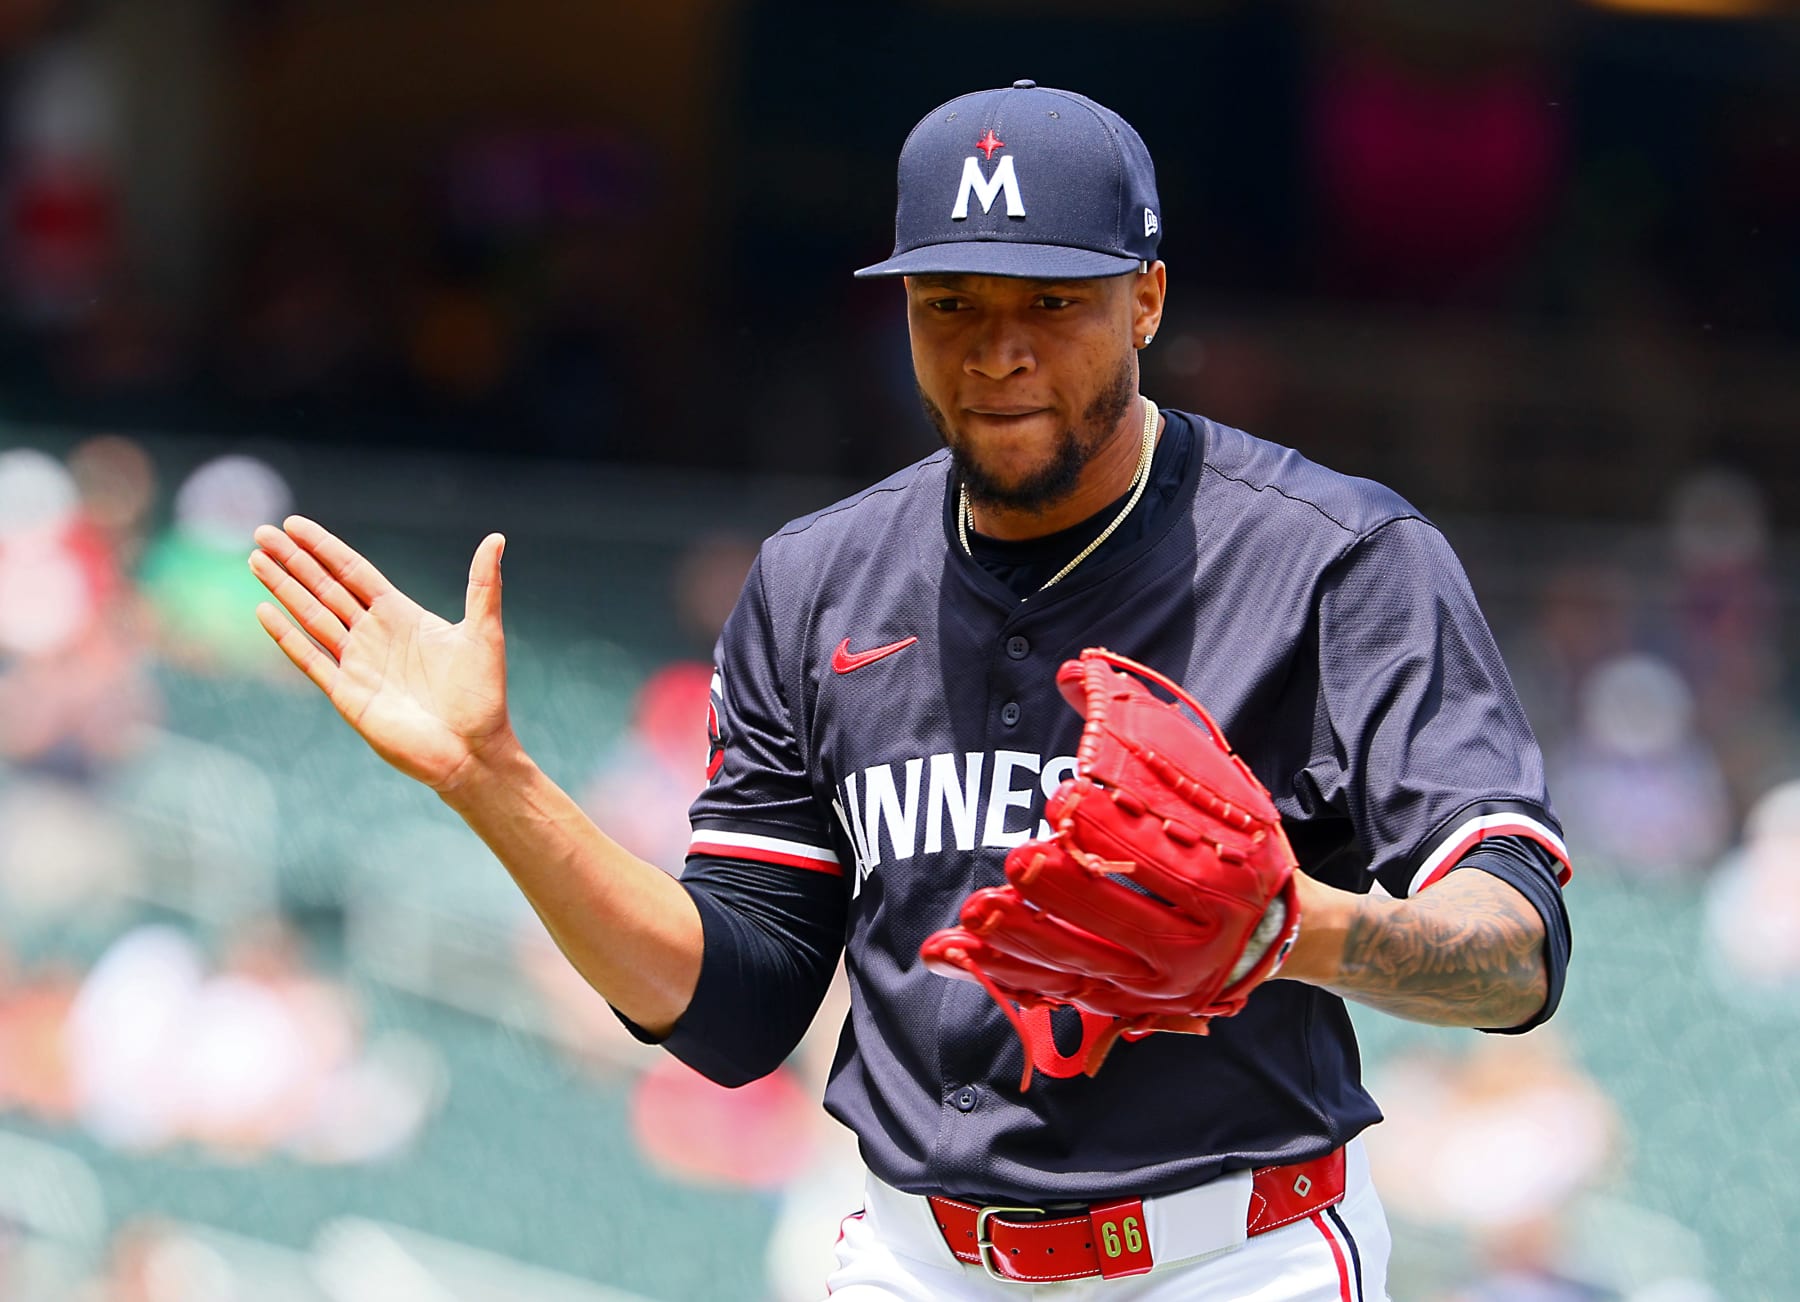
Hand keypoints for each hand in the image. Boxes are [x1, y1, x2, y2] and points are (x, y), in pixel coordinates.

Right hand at [249, 515, 512, 791]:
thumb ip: (483, 585)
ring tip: (255, 560)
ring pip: (312, 617)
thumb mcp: (484, 632)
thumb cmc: (482, 695)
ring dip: (283, 589)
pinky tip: (265, 612)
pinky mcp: (347, 694)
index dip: (324, 548)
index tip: (294, 525)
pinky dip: (287, 637)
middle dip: (293, 561)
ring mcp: (357, 664)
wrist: (472, 751)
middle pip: (325, 588)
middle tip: (261, 532)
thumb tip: (497, 538)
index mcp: (401, 615)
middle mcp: (374, 636)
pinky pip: (310, 659)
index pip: (353, 573)